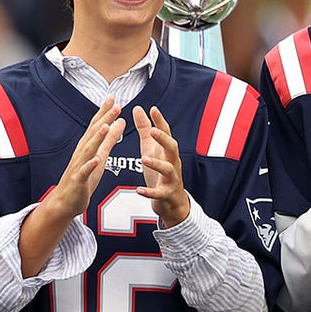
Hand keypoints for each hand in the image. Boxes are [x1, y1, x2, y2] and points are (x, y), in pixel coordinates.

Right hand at [42, 97, 124, 220]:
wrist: (65, 201)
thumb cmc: (83, 179)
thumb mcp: (100, 156)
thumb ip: (110, 139)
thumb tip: (120, 121)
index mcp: (88, 146)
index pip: (97, 125)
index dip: (104, 112)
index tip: (113, 97)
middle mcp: (82, 153)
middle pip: (93, 133)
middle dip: (104, 119)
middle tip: (115, 106)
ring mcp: (79, 166)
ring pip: (88, 150)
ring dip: (97, 138)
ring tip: (106, 126)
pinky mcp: (79, 181)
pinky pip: (84, 172)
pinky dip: (90, 165)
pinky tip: (96, 159)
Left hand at [133, 105, 188, 227]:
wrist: (172, 202)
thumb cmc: (160, 173)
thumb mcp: (151, 149)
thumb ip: (145, 130)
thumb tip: (138, 109)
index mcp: (167, 152)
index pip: (166, 134)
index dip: (160, 121)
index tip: (153, 109)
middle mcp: (172, 163)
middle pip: (172, 148)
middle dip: (163, 139)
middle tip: (152, 131)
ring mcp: (171, 179)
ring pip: (167, 170)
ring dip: (156, 164)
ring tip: (144, 158)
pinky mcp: (166, 195)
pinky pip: (159, 193)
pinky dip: (149, 192)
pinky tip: (138, 190)